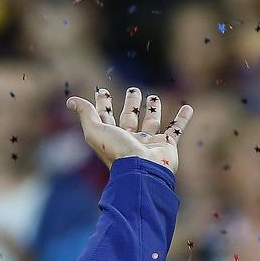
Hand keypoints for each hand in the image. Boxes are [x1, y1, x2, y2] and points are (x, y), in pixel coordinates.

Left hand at [65, 87, 192, 173]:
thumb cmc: (118, 152)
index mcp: (112, 137)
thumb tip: (71, 101)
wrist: (143, 170)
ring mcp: (149, 143)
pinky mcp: (167, 146)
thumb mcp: (96, 130)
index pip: (105, 117)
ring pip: (151, 123)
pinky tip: (188, 107)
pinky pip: (176, 130)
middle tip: (133, 89)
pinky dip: (183, 120)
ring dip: (153, 110)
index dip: (102, 104)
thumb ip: (86, 114)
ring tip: (153, 97)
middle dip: (130, 104)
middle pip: (129, 118)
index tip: (101, 91)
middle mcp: (130, 140)